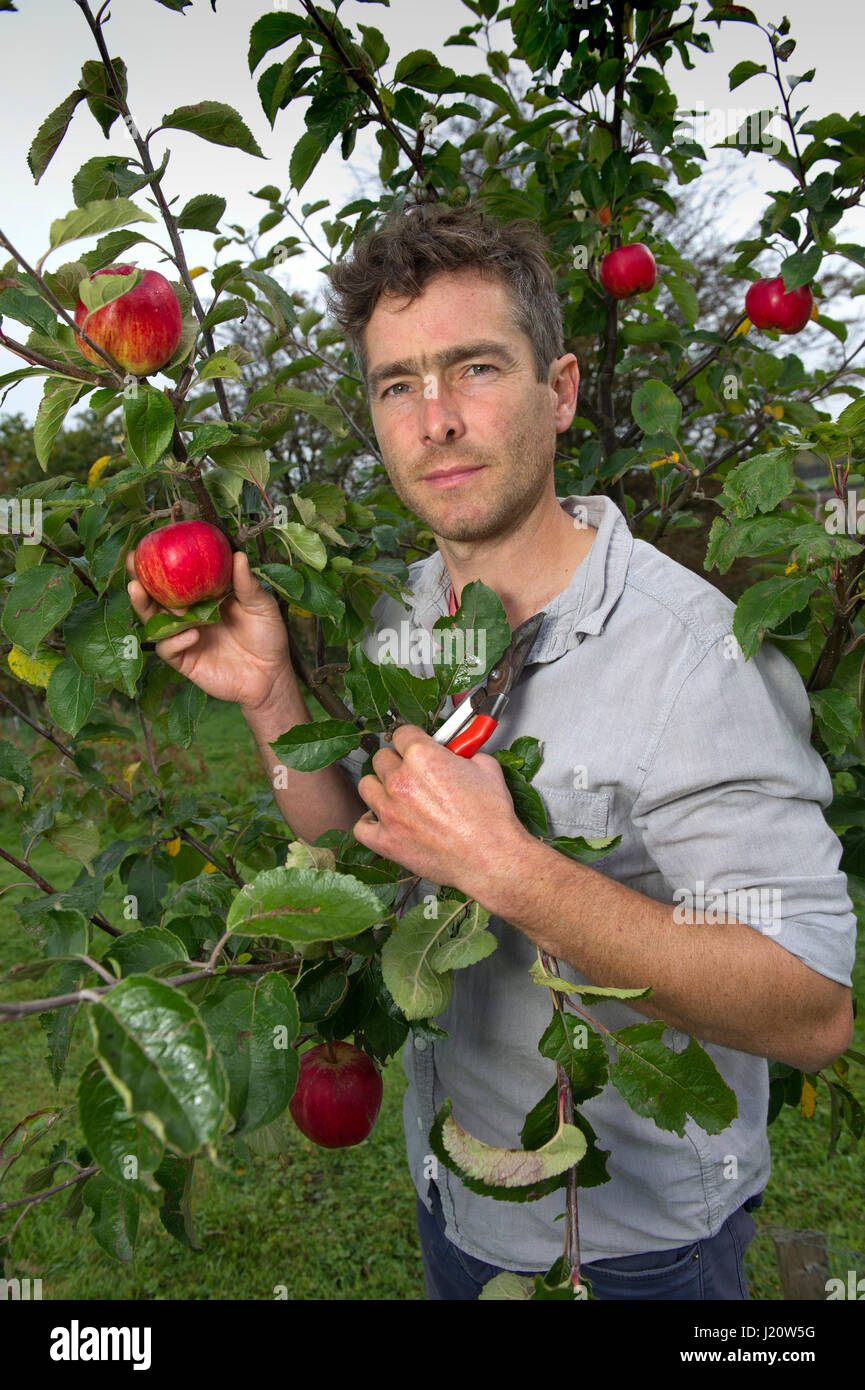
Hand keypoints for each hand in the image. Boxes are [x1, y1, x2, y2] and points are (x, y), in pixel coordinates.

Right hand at [126, 548, 292, 712]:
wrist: (271, 676)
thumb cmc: (268, 637)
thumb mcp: (261, 606)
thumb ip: (246, 584)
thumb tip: (238, 555)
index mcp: (205, 598)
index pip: (178, 578)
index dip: (162, 563)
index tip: (149, 543)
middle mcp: (190, 616)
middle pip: (157, 597)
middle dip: (140, 579)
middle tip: (132, 562)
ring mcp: (185, 637)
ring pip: (155, 622)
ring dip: (145, 606)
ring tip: (139, 590)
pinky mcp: (185, 661)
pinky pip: (169, 648)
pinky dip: (176, 640)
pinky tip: (192, 634)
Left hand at [352, 723, 527, 894]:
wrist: (491, 857)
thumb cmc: (490, 818)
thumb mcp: (486, 768)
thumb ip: (465, 754)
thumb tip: (459, 754)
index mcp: (422, 756)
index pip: (402, 734)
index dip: (412, 739)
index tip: (416, 745)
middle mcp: (400, 780)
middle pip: (381, 759)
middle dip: (396, 762)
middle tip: (412, 773)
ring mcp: (388, 811)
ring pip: (367, 786)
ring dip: (379, 788)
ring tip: (396, 795)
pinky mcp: (386, 840)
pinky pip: (361, 826)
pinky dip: (370, 823)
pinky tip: (384, 822)